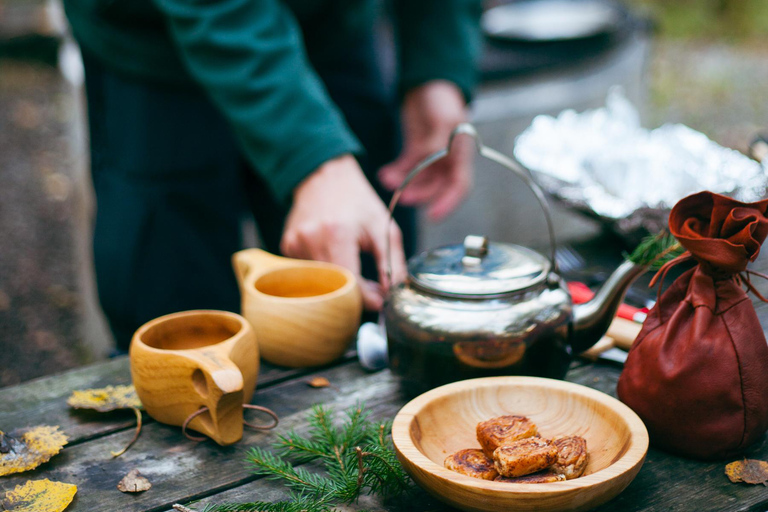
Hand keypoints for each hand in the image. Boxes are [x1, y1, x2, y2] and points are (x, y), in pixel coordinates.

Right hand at [281, 155, 406, 310]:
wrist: (325, 175)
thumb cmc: (357, 201)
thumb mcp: (383, 227)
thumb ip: (392, 263)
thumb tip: (393, 294)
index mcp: (337, 234)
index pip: (351, 284)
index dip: (368, 298)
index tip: (381, 300)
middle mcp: (311, 240)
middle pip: (334, 289)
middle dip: (356, 296)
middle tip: (371, 290)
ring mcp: (294, 244)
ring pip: (320, 285)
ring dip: (340, 285)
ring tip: (354, 268)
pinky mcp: (286, 247)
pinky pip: (308, 274)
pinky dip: (325, 274)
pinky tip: (333, 256)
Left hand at [378, 80, 472, 220]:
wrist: (428, 81)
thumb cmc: (442, 98)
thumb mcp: (442, 120)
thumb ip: (434, 145)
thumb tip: (425, 166)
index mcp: (461, 153)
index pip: (459, 186)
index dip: (448, 203)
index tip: (433, 215)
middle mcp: (448, 159)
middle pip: (436, 187)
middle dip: (418, 194)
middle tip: (401, 195)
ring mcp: (431, 156)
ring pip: (418, 180)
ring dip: (404, 183)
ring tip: (387, 180)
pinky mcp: (416, 150)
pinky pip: (406, 167)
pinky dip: (396, 173)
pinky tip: (384, 174)